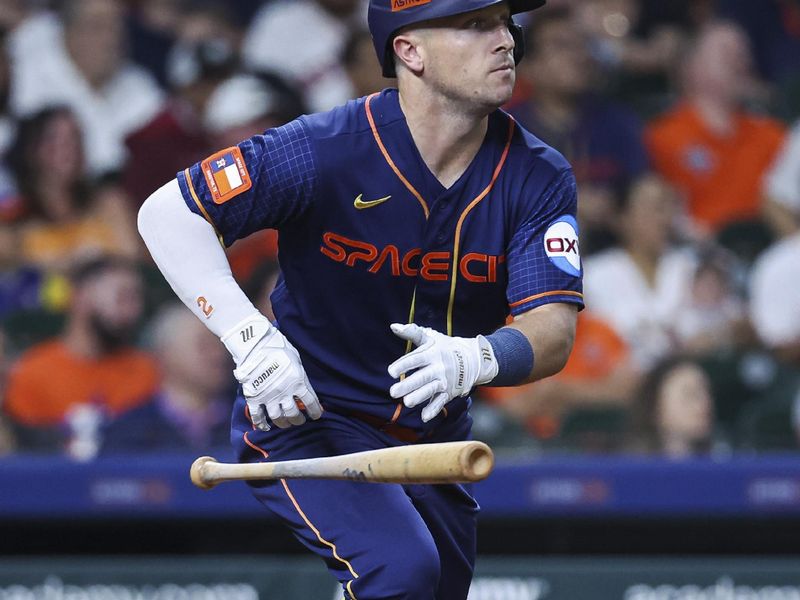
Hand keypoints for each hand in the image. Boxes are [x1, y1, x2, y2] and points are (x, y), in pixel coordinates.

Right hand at [222, 314, 321, 430]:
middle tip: (299, 420)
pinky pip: (258, 416)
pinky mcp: (254, 398)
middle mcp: (285, 393)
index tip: (316, 415)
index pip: (311, 402)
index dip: (315, 411)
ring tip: (285, 423)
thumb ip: (299, 375)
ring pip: (278, 418)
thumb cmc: (279, 348)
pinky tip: (266, 426)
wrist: (256, 345)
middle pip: (294, 414)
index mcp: (298, 382)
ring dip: (283, 423)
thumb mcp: (296, 360)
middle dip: (298, 420)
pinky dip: (262, 424)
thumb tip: (302, 384)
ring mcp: (269, 397)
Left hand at [387, 323, 497, 421]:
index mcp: (432, 353)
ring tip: (407, 402)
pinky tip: (424, 416)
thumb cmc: (445, 347)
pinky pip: (441, 402)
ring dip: (419, 397)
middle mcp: (438, 368)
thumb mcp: (431, 337)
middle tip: (393, 392)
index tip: (390, 371)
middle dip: (408, 385)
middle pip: (422, 377)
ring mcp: (445, 381)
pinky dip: (433, 410)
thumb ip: (412, 332)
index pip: (415, 359)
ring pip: (431, 390)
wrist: (473, 358)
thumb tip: (393, 327)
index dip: (403, 365)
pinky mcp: (449, 392)